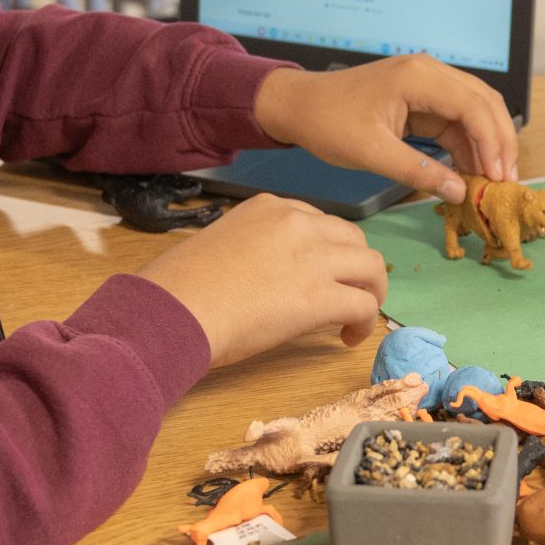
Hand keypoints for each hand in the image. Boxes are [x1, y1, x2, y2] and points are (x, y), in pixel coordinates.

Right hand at [137, 194, 387, 361]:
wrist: (174, 310)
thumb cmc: (180, 286)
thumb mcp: (221, 243)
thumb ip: (254, 248)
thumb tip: (268, 275)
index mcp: (268, 207)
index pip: (319, 221)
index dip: (328, 250)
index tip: (323, 273)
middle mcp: (297, 223)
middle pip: (352, 239)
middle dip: (356, 267)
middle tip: (347, 294)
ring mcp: (312, 258)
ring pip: (371, 266)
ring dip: (370, 292)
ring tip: (357, 317)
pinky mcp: (320, 296)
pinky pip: (364, 305)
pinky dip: (365, 322)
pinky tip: (347, 338)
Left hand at [254, 55, 517, 203]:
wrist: (298, 105)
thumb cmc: (328, 123)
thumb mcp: (371, 153)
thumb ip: (418, 172)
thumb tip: (459, 192)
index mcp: (418, 77)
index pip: (473, 106)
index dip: (492, 142)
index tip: (498, 177)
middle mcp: (429, 72)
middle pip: (484, 103)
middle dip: (500, 141)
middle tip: (506, 180)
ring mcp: (427, 83)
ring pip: (475, 110)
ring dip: (488, 143)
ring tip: (494, 180)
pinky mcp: (422, 98)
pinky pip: (455, 120)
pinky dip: (467, 144)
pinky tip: (472, 171)